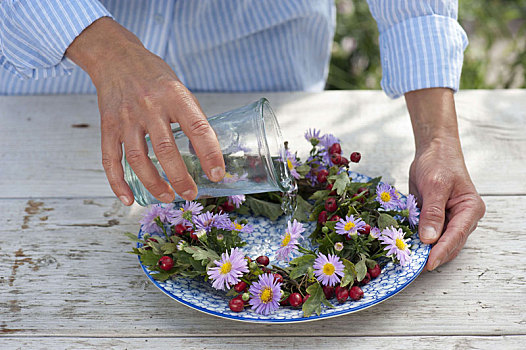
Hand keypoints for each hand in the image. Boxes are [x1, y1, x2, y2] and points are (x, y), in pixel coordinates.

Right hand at [66, 18, 224, 204]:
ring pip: (138, 158)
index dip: (209, 154)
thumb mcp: (180, 89)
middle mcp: (149, 106)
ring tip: (168, 197)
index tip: (217, 174)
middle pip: (165, 149)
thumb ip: (192, 118)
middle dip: (180, 177)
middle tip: (191, 193)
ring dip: (153, 183)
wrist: (116, 58)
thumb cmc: (154, 76)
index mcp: (174, 96)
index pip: (197, 128)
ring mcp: (126, 118)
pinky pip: (110, 159)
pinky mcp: (108, 126)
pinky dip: (118, 182)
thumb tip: (208, 153)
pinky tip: (129, 199)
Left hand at [405, 88, 484, 270]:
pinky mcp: (436, 218)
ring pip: (438, 241)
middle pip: (449, 243)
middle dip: (433, 254)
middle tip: (413, 265)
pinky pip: (428, 233)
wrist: (433, 150)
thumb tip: (429, 238)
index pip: (456, 235)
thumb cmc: (439, 163)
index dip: (441, 251)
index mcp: (470, 209)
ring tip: (408, 258)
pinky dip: (418, 240)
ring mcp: (450, 219)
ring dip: (424, 249)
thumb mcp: (434, 185)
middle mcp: (463, 218)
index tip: (428, 263)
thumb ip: (432, 212)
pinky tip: (406, 245)